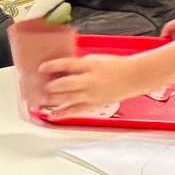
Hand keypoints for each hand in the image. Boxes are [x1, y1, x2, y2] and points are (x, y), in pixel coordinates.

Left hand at [35, 52, 150, 111]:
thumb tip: (60, 70)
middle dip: (51, 86)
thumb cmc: (114, 65)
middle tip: (40, 86)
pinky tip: (54, 115)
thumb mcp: (95, 59)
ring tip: (41, 100)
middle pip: (66, 84)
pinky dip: (65, 113)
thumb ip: (78, 65)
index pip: (67, 65)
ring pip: (69, 98)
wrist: (134, 77)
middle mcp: (90, 80)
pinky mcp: (95, 104)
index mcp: (90, 66)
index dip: (52, 66)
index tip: (41, 68)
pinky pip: (78, 110)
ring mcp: (92, 94)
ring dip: (53, 100)